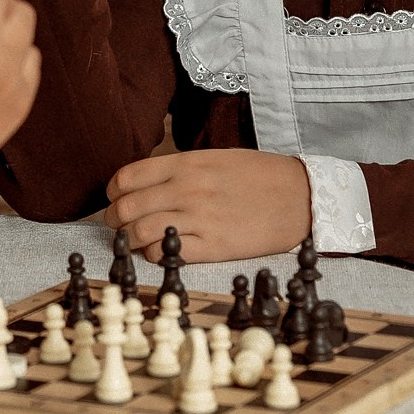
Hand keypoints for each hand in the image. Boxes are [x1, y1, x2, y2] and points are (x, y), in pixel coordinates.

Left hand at [102, 149, 310, 263]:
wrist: (300, 197)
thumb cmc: (258, 176)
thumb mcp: (214, 158)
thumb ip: (179, 170)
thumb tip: (146, 185)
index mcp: (185, 164)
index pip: (126, 178)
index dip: (113, 192)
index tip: (115, 199)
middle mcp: (186, 189)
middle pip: (126, 208)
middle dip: (114, 220)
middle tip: (119, 225)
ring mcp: (199, 218)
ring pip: (139, 233)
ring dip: (130, 240)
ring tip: (136, 242)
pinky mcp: (213, 246)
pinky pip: (167, 254)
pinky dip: (156, 255)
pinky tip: (163, 251)